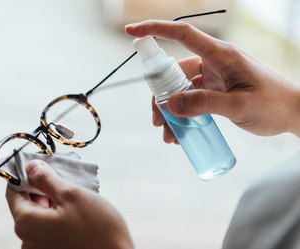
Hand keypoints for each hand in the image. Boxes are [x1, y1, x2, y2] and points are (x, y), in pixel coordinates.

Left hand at [6, 160, 133, 248]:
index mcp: (26, 222)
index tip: (40, 162)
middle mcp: (28, 238)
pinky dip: (57, 214)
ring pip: (40, 214)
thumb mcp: (71, 195)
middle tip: (62, 174)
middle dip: (41, 186)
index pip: (13, 191)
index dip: (25, 173)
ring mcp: (40, 248)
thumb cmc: (97, 228)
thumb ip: (46, 179)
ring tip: (72, 192)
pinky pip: (48, 227)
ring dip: (52, 200)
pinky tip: (75, 208)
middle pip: (27, 203)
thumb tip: (31, 166)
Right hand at [126, 20, 299, 139]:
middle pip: (175, 73)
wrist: (294, 113)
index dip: (156, 29)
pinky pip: (191, 99)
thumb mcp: (240, 106)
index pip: (183, 34)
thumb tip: (170, 104)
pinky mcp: (215, 91)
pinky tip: (181, 133)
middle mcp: (214, 63)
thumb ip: (205, 104)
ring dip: (171, 111)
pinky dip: (182, 115)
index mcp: (221, 55)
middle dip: (161, 97)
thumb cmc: (274, 104)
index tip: (132, 32)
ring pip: (180, 89)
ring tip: (170, 136)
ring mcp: (214, 77)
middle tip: (158, 122)